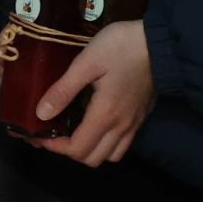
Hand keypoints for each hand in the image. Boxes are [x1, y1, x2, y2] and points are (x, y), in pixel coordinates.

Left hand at [25, 20, 154, 167]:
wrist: (160, 42)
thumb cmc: (120, 48)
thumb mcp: (86, 63)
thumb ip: (63, 90)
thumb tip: (41, 114)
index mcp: (105, 115)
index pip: (78, 150)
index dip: (56, 148)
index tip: (41, 134)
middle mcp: (121, 127)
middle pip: (93, 159)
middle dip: (70, 151)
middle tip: (54, 133)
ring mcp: (134, 124)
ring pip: (110, 155)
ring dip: (90, 150)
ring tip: (74, 131)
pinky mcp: (141, 118)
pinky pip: (122, 144)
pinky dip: (106, 144)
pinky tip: (95, 123)